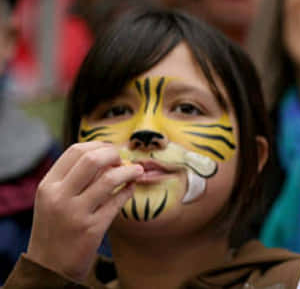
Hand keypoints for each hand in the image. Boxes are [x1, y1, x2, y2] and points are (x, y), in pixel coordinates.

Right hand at [26, 141, 143, 281]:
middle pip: (93, 159)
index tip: (112, 151)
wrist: (48, 268)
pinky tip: (131, 189)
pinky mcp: (91, 229)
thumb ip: (74, 177)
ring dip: (130, 171)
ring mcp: (75, 214)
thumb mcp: (54, 199)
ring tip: (138, 171)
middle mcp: (59, 197)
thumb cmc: (56, 227)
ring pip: (110, 179)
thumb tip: (109, 154)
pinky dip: (129, 191)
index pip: (76, 150)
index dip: (100, 145)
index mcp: (48, 186)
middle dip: (115, 154)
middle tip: (124, 160)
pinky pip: (118, 201)